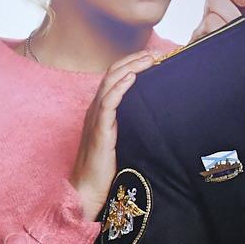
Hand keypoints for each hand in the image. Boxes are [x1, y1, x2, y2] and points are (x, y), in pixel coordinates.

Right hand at [69, 50, 155, 219]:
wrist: (87, 190)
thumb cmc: (105, 170)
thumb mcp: (121, 141)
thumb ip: (130, 126)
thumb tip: (154, 118)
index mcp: (100, 111)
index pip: (115, 77)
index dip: (132, 63)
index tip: (154, 57)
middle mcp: (95, 110)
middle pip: (112, 73)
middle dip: (135, 59)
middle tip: (157, 52)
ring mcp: (95, 118)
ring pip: (110, 82)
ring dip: (131, 67)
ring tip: (150, 58)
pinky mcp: (99, 130)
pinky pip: (108, 102)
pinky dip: (120, 86)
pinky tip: (133, 76)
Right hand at [189, 0, 244, 42]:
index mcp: (223, 1)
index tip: (244, 0)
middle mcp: (208, 14)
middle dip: (232, 10)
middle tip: (243, 23)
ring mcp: (201, 32)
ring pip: (211, 19)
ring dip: (230, 28)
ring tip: (238, 38)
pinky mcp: (196, 47)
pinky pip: (207, 35)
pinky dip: (222, 39)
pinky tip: (229, 46)